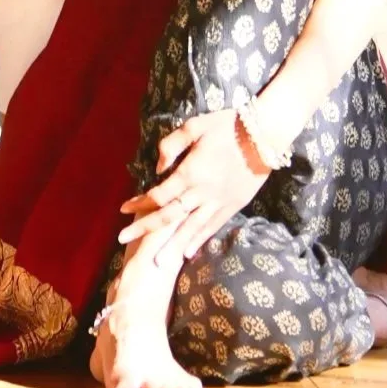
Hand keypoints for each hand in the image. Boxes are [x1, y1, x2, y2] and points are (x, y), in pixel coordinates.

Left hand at [118, 109, 271, 263]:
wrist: (263, 136)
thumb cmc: (227, 126)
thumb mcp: (194, 126)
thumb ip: (172, 144)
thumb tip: (158, 168)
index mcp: (190, 172)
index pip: (159, 195)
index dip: (140, 203)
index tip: (124, 209)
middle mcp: (201, 192)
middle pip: (169, 216)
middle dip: (145, 228)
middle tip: (123, 240)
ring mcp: (217, 202)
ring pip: (190, 228)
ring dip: (170, 245)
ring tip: (155, 262)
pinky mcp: (231, 207)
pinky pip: (211, 227)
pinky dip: (198, 241)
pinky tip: (186, 253)